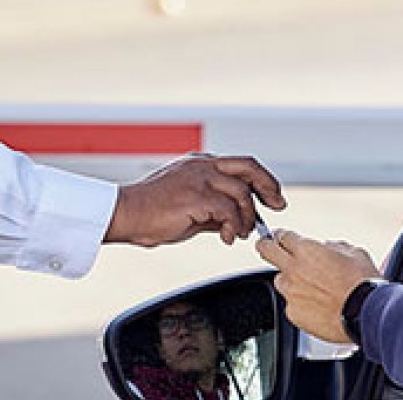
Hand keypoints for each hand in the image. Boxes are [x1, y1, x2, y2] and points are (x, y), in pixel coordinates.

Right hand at [104, 154, 285, 246]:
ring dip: (248, 217)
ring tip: (240, 233)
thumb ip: (212, 210)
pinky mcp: (196, 196)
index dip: (261, 180)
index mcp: (198, 164)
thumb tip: (234, 222)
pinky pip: (229, 212)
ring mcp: (199, 179)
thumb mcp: (188, 207)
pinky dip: (234, 227)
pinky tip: (227, 237)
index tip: (271, 197)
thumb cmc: (149, 213)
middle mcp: (201, 166)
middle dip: (269, 187)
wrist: (125, 215)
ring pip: (242, 193)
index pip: (240, 165)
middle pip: (249, 167)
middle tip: (278, 205)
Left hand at [256, 229, 383, 343]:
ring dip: (290, 281)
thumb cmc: (364, 285)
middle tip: (268, 247)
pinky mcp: (292, 312)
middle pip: (265, 250)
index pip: (282, 236)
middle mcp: (293, 269)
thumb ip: (334, 247)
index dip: (283, 236)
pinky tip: (318, 307)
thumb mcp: (354, 253)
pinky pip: (291, 304)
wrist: (367, 315)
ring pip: (280, 281)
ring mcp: (290, 292)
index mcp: (306, 250)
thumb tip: (327, 247)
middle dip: (265, 246)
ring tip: (312, 289)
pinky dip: (301, 304)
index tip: (283, 238)